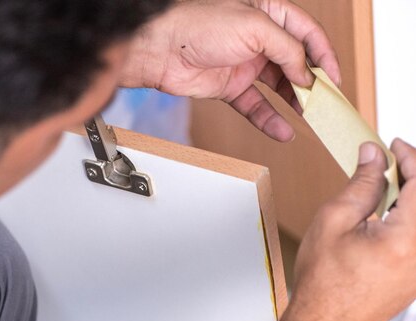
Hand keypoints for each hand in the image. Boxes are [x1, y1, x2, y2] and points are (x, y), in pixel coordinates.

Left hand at [120, 0, 339, 141]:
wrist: (162, 49)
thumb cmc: (200, 25)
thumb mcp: (255, 27)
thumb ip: (287, 49)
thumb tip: (307, 74)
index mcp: (269, 14)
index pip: (308, 33)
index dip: (325, 55)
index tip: (335, 79)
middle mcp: (259, 39)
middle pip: (295, 62)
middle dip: (312, 83)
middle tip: (326, 103)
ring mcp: (244, 64)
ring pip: (277, 87)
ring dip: (294, 103)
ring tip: (310, 119)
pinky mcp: (229, 87)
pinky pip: (255, 105)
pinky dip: (269, 119)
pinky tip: (283, 130)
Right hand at [241, 140, 415, 320]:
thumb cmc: (324, 280)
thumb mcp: (334, 221)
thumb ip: (361, 185)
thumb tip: (374, 156)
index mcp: (407, 239)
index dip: (410, 157)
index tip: (394, 146)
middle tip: (395, 160)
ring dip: (414, 196)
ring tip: (391, 184)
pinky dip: (412, 215)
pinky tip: (393, 210)